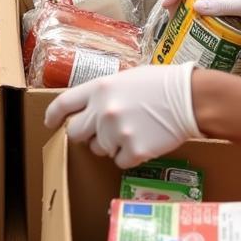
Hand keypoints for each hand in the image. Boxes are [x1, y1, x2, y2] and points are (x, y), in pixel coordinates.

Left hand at [44, 64, 198, 168]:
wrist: (190, 98)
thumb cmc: (161, 83)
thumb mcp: (126, 78)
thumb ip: (103, 93)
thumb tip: (90, 108)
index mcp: (99, 88)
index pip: (63, 103)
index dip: (53, 115)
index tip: (50, 123)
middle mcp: (103, 111)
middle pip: (75, 133)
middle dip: (85, 135)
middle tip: (101, 133)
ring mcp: (117, 132)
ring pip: (99, 150)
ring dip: (111, 145)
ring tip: (132, 131)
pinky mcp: (134, 151)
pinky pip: (120, 161)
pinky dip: (130, 156)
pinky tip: (144, 141)